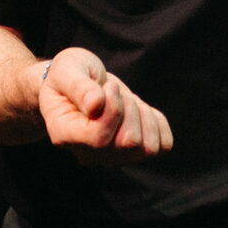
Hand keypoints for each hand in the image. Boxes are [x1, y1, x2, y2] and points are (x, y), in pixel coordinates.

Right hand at [37, 49, 173, 159]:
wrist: (77, 83)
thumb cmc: (68, 75)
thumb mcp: (67, 70)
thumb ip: (78, 86)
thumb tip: (96, 105)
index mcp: (66, 134)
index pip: (100, 138)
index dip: (113, 109)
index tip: (109, 86)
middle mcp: (89, 154)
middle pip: (128, 142)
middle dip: (128, 107)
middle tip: (114, 90)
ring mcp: (112, 157)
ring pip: (148, 147)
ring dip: (142, 115)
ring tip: (126, 100)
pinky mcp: (133, 152)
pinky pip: (162, 144)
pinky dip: (156, 123)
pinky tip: (138, 109)